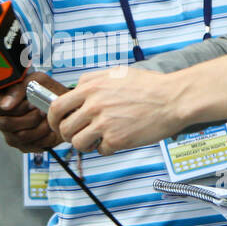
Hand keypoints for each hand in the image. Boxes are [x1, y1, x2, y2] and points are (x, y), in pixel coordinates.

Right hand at [0, 72, 65, 151]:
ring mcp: (11, 134)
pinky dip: (46, 136)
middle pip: (7, 124)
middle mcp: (2, 118)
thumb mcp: (35, 80)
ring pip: (21, 136)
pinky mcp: (23, 145)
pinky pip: (33, 145)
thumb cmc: (47, 91)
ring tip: (48, 118)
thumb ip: (19, 88)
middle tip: (43, 110)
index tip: (32, 103)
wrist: (62, 107)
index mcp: (0, 100)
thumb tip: (6, 105)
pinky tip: (50, 127)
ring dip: (40, 126)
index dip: (16, 107)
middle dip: (30, 117)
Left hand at [51, 66, 184, 152]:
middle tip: (77, 136)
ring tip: (98, 140)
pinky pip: (101, 151)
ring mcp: (104, 123)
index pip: (57, 107)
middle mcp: (94, 105)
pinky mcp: (116, 139)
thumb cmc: (149, 86)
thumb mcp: (115, 74)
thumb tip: (77, 91)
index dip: (53, 120)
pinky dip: (107, 149)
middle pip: (64, 128)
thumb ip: (92, 82)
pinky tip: (118, 141)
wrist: (173, 99)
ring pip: (78, 143)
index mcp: (90, 87)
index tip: (57, 125)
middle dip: (68, 135)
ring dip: (85, 145)